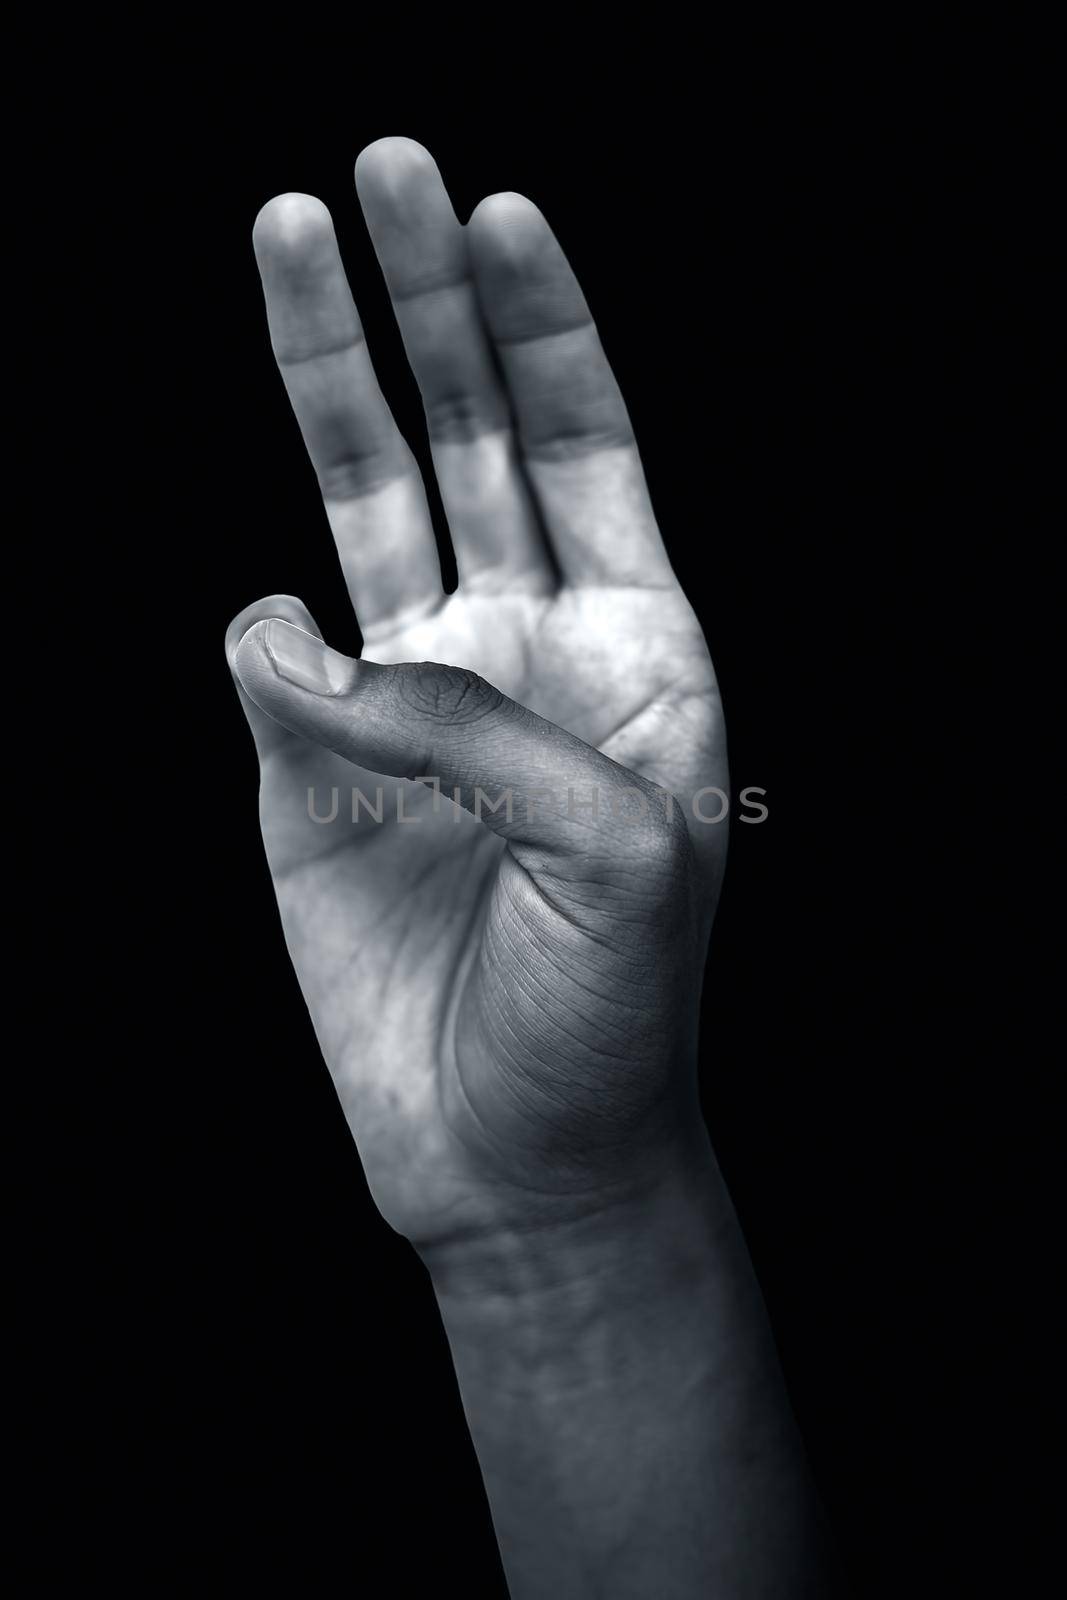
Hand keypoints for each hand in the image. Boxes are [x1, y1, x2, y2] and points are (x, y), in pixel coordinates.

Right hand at [227, 138, 727, 1257]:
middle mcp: (517, 646)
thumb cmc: (612, 1008)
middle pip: (470, 432)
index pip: (586, 448)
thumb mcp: (616, 849)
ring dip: (328, 375)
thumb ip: (479, 723)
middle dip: (431, 305)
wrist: (518, 1150)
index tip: (503, 215)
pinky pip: (271, 664)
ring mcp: (407, 698)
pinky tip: (283, 665)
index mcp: (629, 647)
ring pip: (359, 502)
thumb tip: (300, 642)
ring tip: (286, 232)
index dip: (547, 331)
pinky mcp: (307, 766)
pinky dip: (267, 646)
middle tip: (385, 169)